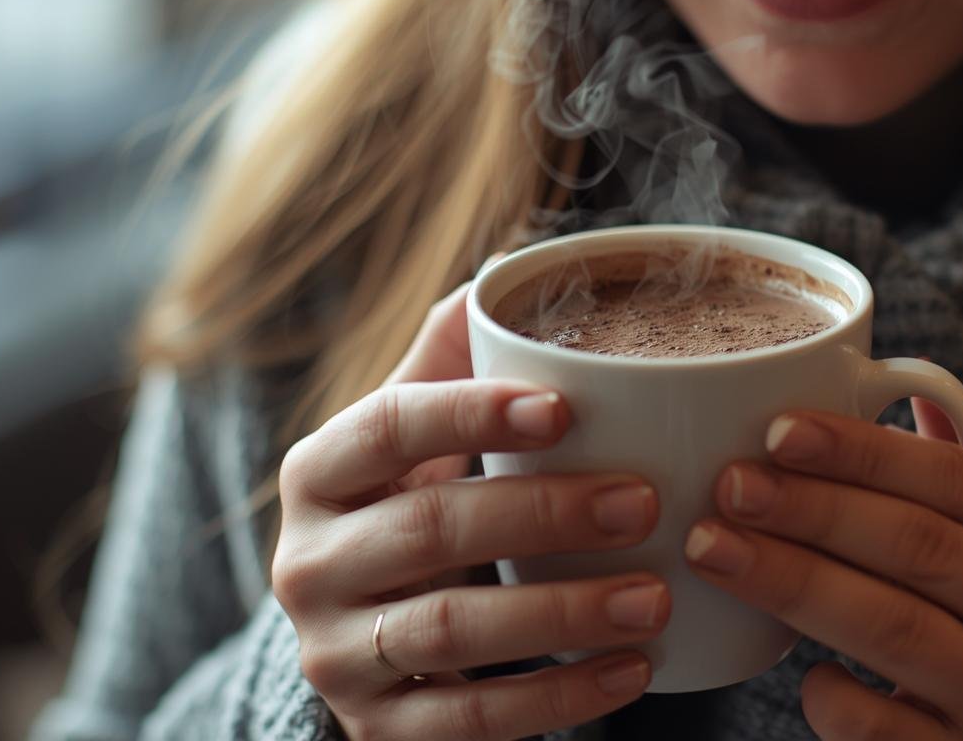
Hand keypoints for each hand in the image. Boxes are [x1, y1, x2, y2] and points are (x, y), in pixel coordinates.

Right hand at [273, 280, 670, 739]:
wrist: (362, 633)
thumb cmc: (412, 503)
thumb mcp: (415, 434)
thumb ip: (452, 356)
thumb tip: (512, 268)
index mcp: (321, 471)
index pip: (388, 425)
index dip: (472, 412)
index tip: (566, 407)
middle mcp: (308, 562)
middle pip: (428, 529)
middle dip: (545, 514)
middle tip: (646, 501)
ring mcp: (336, 653)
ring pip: (450, 631)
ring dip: (562, 613)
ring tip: (655, 597)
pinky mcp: (377, 728)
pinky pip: (468, 723)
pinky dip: (558, 701)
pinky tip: (634, 671)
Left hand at [682, 405, 962, 740]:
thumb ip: (958, 473)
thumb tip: (888, 378)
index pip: (956, 480)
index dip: (864, 452)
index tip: (778, 429)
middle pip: (922, 548)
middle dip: (815, 511)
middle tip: (730, 485)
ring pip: (898, 630)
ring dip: (796, 583)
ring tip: (716, 549)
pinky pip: (886, 731)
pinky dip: (832, 696)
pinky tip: (794, 666)